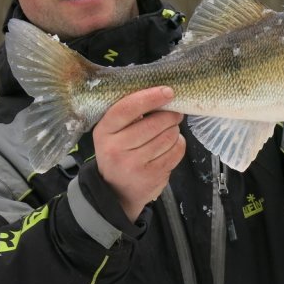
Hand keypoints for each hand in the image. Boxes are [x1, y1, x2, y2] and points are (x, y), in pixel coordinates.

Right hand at [93, 86, 185, 221]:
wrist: (116, 191)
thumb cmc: (118, 152)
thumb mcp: (112, 132)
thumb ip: (129, 114)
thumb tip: (161, 94)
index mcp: (104, 131)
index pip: (127, 108)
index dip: (150, 97)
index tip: (168, 91)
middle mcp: (116, 149)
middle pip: (154, 124)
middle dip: (170, 115)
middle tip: (174, 113)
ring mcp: (134, 165)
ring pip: (168, 137)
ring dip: (174, 130)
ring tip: (170, 130)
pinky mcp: (152, 176)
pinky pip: (176, 151)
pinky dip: (178, 144)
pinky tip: (171, 145)